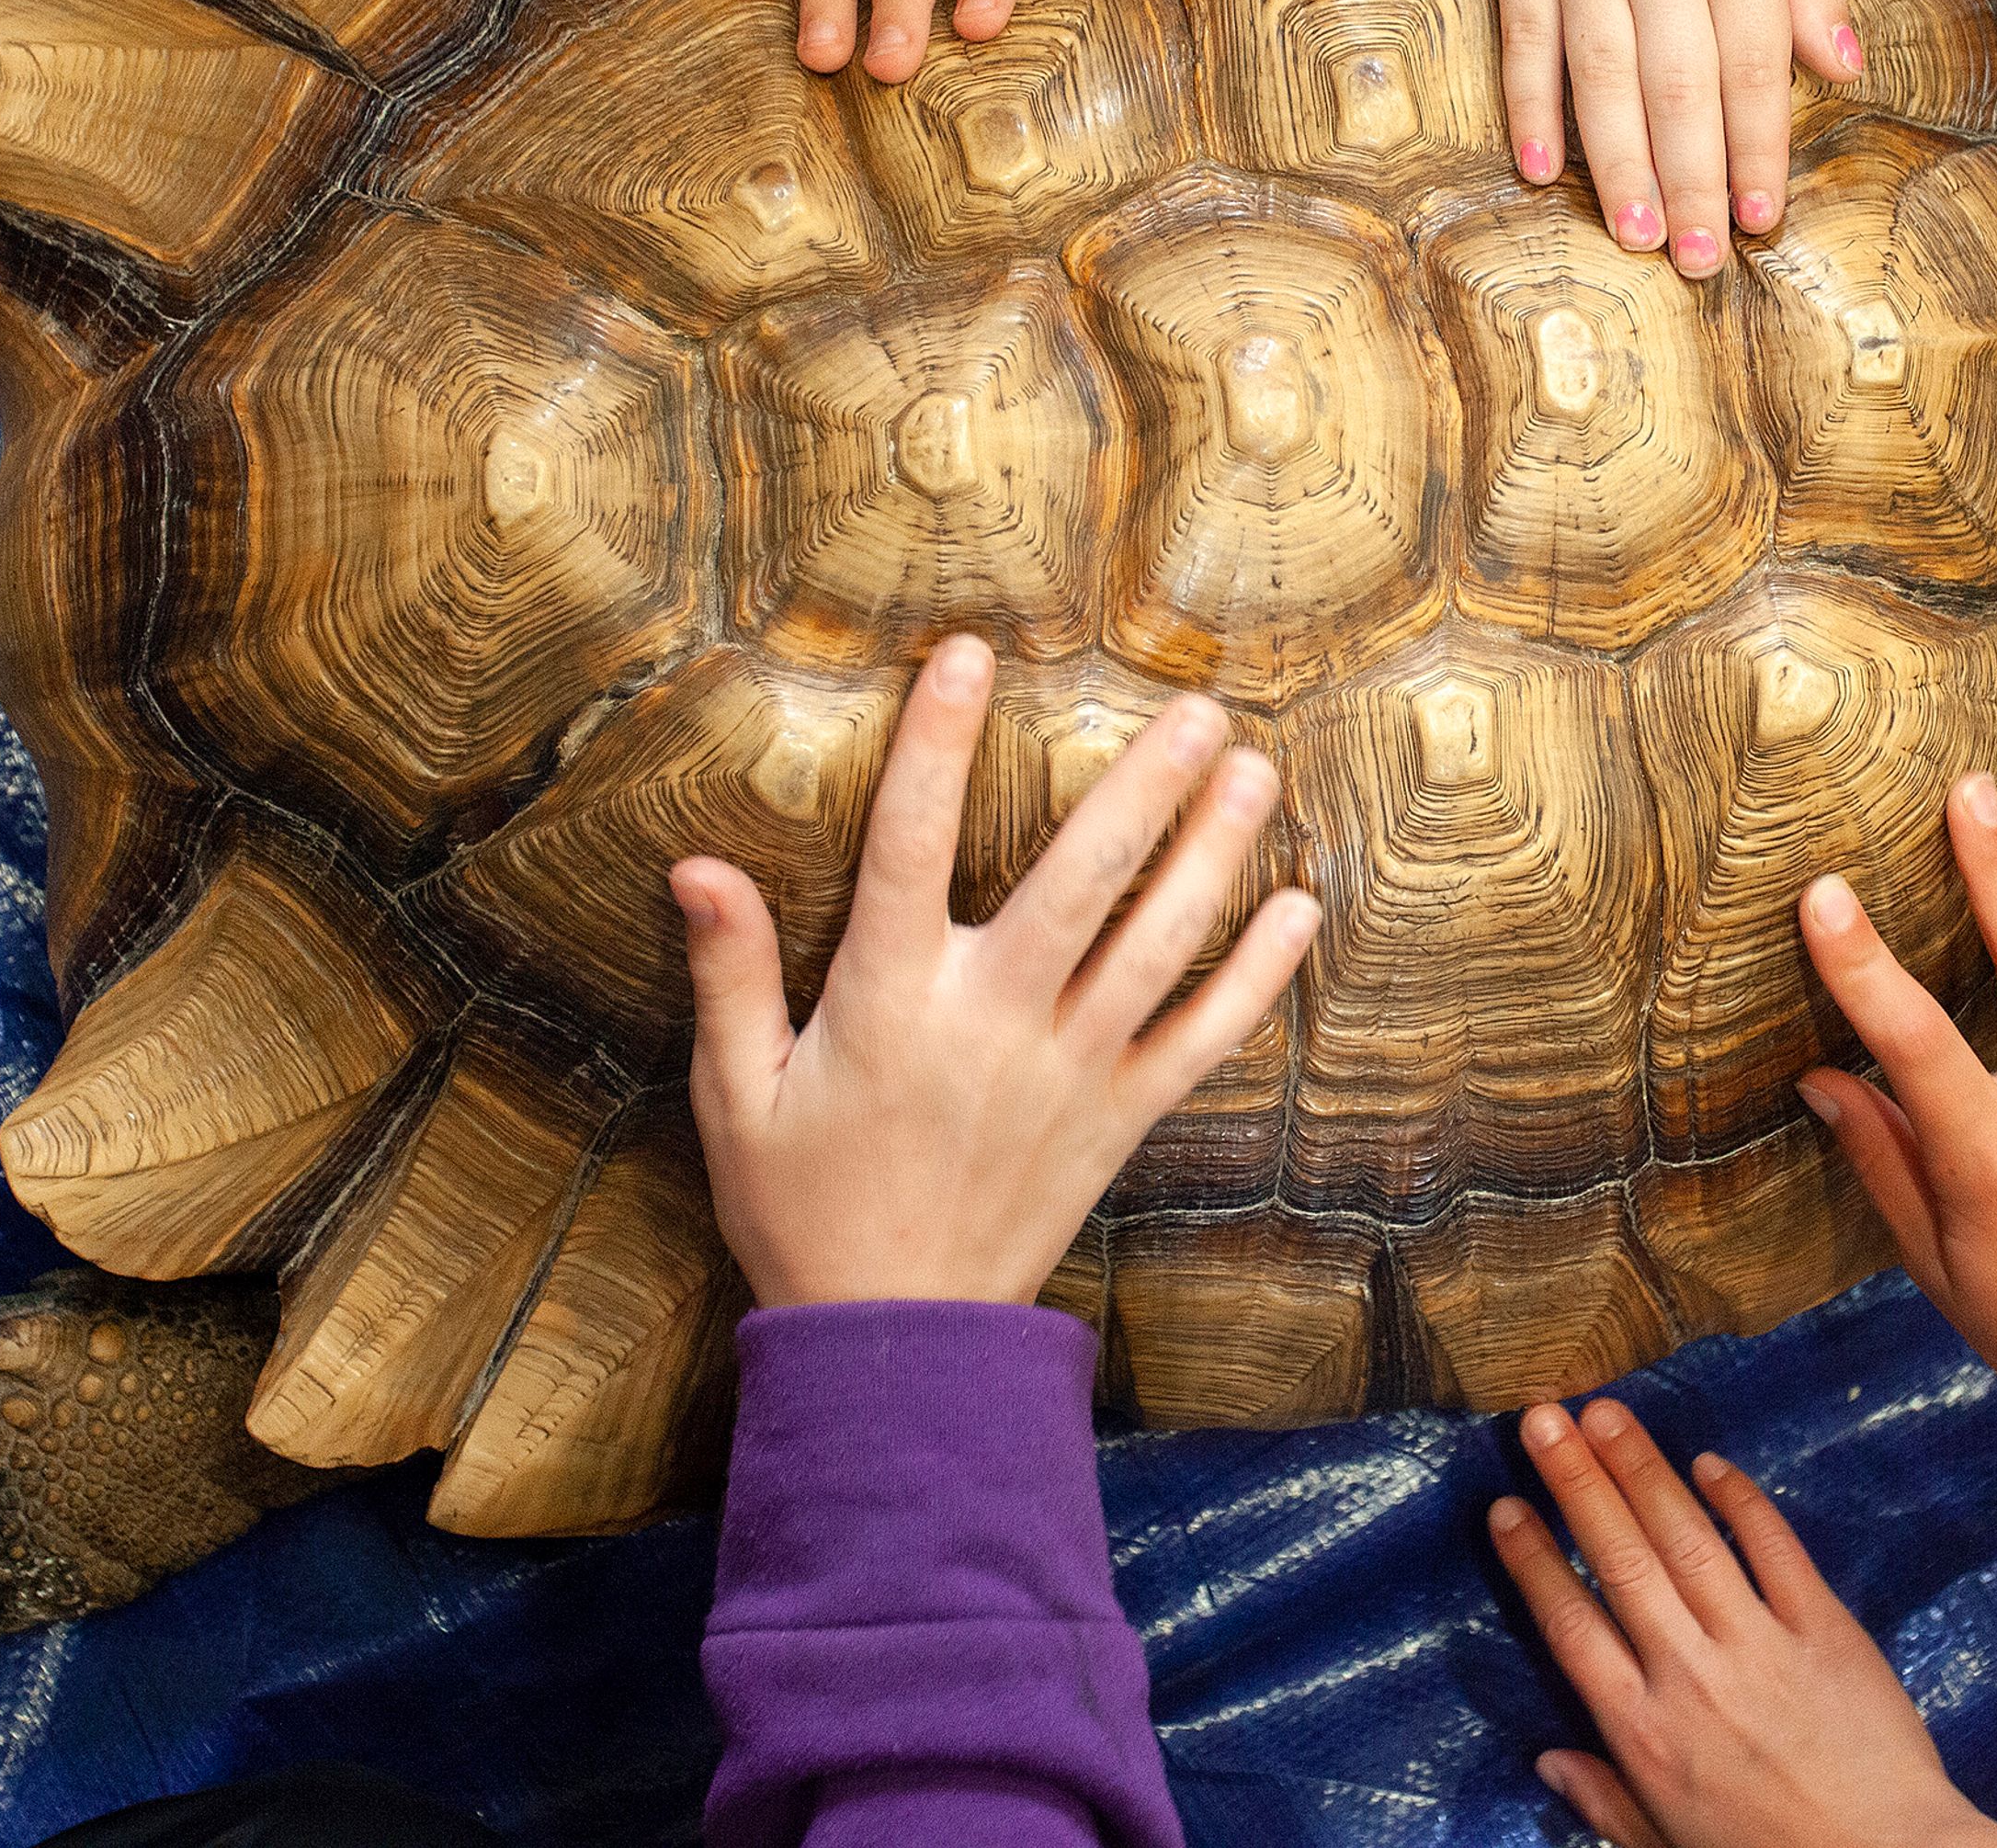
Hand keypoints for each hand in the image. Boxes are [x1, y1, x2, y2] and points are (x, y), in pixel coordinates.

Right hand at [677, 634, 1316, 1307]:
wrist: (895, 1343)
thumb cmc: (803, 1210)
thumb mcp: (737, 1094)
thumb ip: (728, 974)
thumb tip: (696, 867)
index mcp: (890, 1000)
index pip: (909, 842)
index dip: (936, 743)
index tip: (967, 653)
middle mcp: (993, 1020)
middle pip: (1079, 877)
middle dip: (1143, 785)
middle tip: (1198, 707)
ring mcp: (1071, 1070)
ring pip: (1158, 942)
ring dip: (1213, 852)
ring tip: (1257, 771)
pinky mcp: (1121, 1120)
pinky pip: (1203, 1037)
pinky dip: (1257, 976)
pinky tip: (1301, 911)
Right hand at [1488, 1396, 1996, 1847]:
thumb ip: (1607, 1803)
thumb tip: (1548, 1760)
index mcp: (1645, 1733)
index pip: (1570, 1625)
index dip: (1533, 1561)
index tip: (1504, 1506)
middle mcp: (1692, 1676)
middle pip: (1621, 1560)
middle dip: (1575, 1482)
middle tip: (1543, 1417)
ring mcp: (1761, 1645)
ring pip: (1687, 1539)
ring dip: (1642, 1469)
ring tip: (1606, 1413)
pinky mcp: (1825, 1629)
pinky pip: (1775, 1550)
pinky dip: (1739, 1501)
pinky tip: (1708, 1462)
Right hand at [1492, 0, 1858, 273]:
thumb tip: (1842, 71)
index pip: (1753, 65)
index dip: (1758, 149)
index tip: (1763, 219)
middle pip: (1680, 85)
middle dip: (1694, 179)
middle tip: (1701, 261)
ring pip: (1603, 74)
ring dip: (1619, 163)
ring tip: (1639, 234)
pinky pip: (1524, 34)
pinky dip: (1531, 104)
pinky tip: (1541, 167)